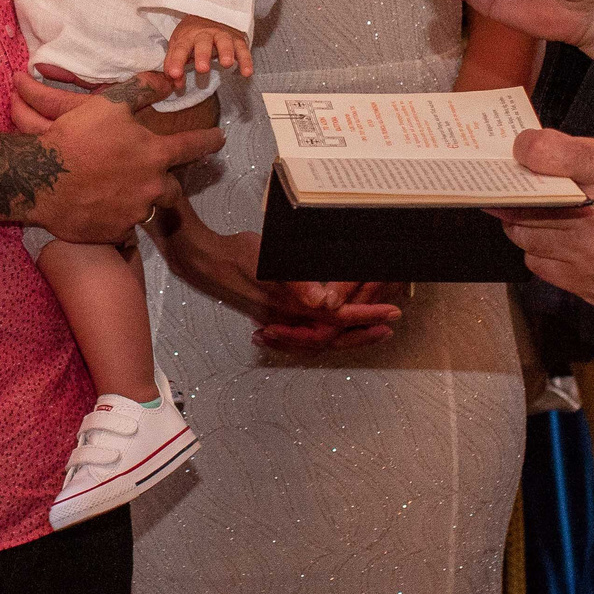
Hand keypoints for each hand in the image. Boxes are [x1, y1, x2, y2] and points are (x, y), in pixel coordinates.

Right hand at [12, 72, 222, 242]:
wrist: (39, 178)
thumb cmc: (75, 137)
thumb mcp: (108, 104)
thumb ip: (143, 90)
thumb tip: (170, 80)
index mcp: (154, 154)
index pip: (193, 146)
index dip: (209, 140)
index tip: (220, 139)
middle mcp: (151, 186)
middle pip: (172, 187)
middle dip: (166, 180)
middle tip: (150, 175)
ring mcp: (134, 213)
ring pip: (148, 208)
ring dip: (140, 199)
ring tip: (118, 191)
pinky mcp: (116, 232)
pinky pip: (125, 226)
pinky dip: (118, 217)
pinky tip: (101, 207)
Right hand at [148, 192, 400, 350]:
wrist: (202, 259)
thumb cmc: (236, 257)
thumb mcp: (266, 264)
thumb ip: (296, 286)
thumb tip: (326, 304)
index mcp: (289, 310)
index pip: (336, 321)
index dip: (365, 317)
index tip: (390, 313)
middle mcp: (286, 320)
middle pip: (331, 337)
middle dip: (363, 332)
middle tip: (390, 324)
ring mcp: (279, 318)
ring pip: (321, 334)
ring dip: (348, 331)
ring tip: (372, 327)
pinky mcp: (274, 311)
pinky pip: (308, 328)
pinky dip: (327, 328)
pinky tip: (334, 321)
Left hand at [163, 15, 252, 83]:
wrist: (210, 16)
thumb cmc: (192, 36)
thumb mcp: (178, 46)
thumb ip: (174, 65)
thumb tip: (176, 84)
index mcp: (187, 36)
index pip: (180, 48)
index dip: (176, 61)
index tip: (174, 74)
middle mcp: (205, 33)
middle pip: (203, 42)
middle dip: (203, 55)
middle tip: (202, 69)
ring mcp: (222, 35)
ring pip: (224, 41)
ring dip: (226, 52)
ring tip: (226, 64)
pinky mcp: (237, 39)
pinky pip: (242, 49)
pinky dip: (246, 60)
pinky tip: (246, 72)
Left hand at [491, 130, 593, 318]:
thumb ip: (588, 152)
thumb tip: (540, 151)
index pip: (547, 154)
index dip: (526, 148)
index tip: (522, 150)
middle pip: (524, 201)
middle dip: (513, 192)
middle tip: (511, 186)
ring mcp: (589, 257)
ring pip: (524, 236)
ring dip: (523, 223)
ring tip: (535, 214)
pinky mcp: (586, 285)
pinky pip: (539, 264)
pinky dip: (540, 251)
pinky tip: (556, 242)